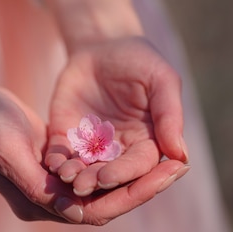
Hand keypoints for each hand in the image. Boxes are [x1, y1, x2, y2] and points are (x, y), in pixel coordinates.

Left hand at [45, 37, 189, 224]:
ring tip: (64, 175)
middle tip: (81, 185)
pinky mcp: (67, 138)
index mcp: (147, 143)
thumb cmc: (139, 60)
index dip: (124, 174)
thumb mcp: (160, 81)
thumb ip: (169, 116)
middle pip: (109, 174)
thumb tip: (181, 155)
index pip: (138, 166)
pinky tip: (50, 163)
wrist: (102, 46)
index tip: (108, 178)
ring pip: (83, 168)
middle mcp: (119, 152)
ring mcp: (91, 148)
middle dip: (94, 180)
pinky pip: (60, 154)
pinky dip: (55, 160)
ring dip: (73, 175)